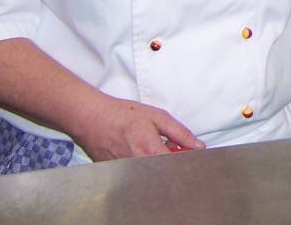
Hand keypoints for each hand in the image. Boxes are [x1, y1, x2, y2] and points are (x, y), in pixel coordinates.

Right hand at [70, 94, 203, 160]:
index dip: (188, 159)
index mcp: (151, 151)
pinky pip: (138, 173)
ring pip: (152, 173)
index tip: (192, 153)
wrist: (92, 119)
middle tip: (169, 146)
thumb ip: (180, 133)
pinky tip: (140, 150)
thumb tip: (197, 145)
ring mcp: (127, 172)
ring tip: (150, 145)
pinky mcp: (118, 174)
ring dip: (158, 161)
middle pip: (166, 171)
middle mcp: (138, 166)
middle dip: (172, 160)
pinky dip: (145, 164)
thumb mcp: (157, 117)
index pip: (178, 165)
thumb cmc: (122, 115)